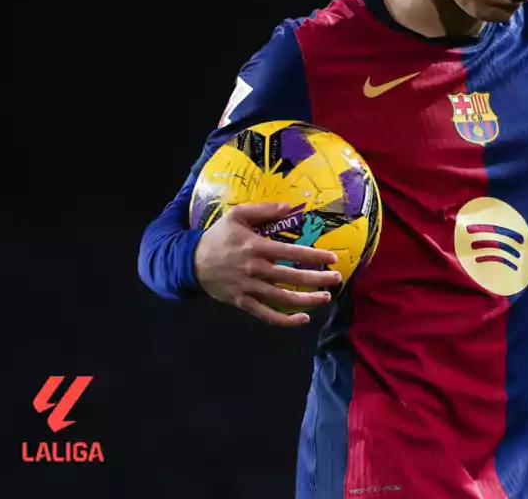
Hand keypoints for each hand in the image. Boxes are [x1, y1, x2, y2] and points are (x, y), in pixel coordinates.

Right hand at [193, 202, 342, 326]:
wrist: (190, 261)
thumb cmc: (218, 236)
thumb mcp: (237, 215)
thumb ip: (264, 209)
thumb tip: (289, 206)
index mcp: (256, 247)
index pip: (292, 253)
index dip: (314, 256)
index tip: (332, 258)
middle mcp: (255, 269)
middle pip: (292, 278)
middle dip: (318, 279)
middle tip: (337, 279)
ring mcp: (249, 288)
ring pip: (282, 298)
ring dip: (307, 300)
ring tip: (326, 297)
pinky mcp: (242, 302)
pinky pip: (266, 315)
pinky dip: (285, 320)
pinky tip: (303, 319)